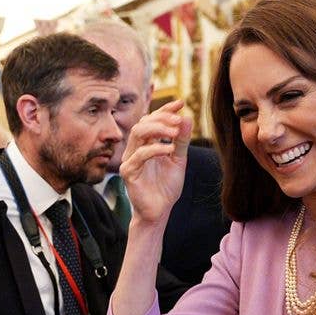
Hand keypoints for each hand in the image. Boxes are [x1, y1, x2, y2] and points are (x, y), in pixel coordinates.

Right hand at [120, 100, 191, 223]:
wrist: (159, 211)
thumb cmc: (166, 186)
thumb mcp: (179, 160)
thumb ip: (181, 141)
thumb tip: (187, 117)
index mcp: (146, 144)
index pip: (152, 120)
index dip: (165, 109)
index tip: (181, 102)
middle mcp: (135, 149)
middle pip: (143, 123)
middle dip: (162, 118)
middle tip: (179, 119)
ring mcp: (130, 159)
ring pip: (138, 133)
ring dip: (158, 129)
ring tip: (175, 132)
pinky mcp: (128, 172)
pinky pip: (140, 155)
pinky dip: (156, 149)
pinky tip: (170, 149)